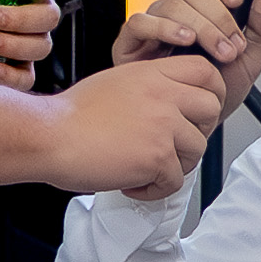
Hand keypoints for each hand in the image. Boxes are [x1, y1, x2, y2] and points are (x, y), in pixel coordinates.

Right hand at [38, 52, 226, 203]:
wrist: (48, 136)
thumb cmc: (71, 116)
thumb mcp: (116, 82)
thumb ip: (149, 87)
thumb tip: (171, 104)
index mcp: (152, 73)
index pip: (205, 71)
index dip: (211, 91)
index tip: (199, 110)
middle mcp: (163, 95)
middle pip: (211, 109)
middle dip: (198, 131)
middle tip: (174, 145)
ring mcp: (163, 125)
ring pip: (197, 150)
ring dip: (175, 166)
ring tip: (146, 170)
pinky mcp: (157, 157)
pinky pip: (175, 181)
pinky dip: (154, 190)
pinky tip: (132, 184)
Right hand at [114, 0, 260, 121]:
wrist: (193, 123)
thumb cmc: (213, 92)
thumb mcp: (249, 61)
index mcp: (201, 5)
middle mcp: (176, 9)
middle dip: (219, 18)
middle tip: (233, 47)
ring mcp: (154, 23)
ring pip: (172, 5)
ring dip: (201, 29)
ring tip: (217, 55)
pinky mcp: (132, 42)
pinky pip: (141, 22)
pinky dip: (164, 29)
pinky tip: (183, 42)